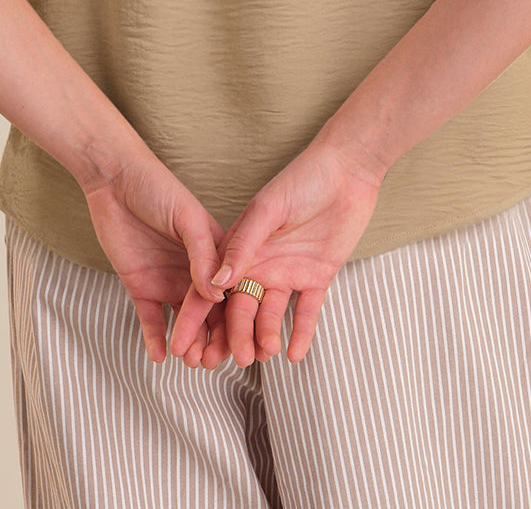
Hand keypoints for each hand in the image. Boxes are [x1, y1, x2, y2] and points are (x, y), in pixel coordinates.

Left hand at [81, 150, 231, 367]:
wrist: (113, 180)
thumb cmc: (157, 188)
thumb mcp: (186, 218)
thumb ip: (202, 255)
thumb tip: (218, 296)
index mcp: (213, 253)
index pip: (228, 292)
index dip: (234, 318)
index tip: (240, 343)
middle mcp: (194, 271)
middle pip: (208, 314)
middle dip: (213, 339)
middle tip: (212, 362)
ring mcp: (167, 280)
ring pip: (183, 321)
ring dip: (188, 342)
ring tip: (190, 361)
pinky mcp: (140, 286)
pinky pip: (151, 319)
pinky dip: (155, 338)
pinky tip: (160, 355)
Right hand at [168, 136, 385, 367]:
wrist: (347, 170)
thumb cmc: (302, 179)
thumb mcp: (268, 209)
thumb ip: (243, 246)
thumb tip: (216, 284)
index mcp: (241, 246)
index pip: (213, 286)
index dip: (196, 315)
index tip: (182, 345)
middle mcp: (261, 263)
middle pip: (242, 306)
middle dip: (234, 334)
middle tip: (231, 359)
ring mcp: (289, 271)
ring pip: (272, 313)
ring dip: (266, 334)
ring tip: (264, 354)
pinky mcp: (317, 276)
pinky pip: (307, 311)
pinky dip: (301, 333)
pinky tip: (294, 354)